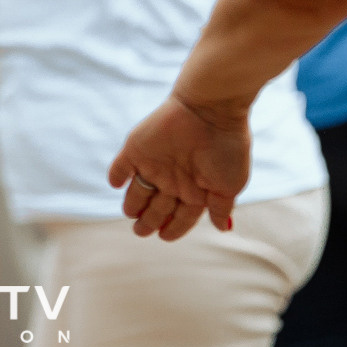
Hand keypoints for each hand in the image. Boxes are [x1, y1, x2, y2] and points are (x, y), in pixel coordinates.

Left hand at [108, 94, 250, 241]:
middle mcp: (174, 177)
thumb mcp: (230, 185)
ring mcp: (155, 162)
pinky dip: (116, 175)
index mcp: (195, 188)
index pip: (181, 216)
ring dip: (132, 203)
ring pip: (138, 189)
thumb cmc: (227, 146)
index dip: (173, 227)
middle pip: (157, 206)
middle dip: (148, 220)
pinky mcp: (137, 147)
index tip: (164, 236)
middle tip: (140, 231)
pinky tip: (115, 184)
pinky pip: (122, 165)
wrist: (211, 110)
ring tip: (130, 214)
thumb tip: (223, 229)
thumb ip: (221, 208)